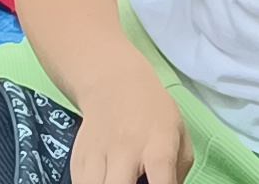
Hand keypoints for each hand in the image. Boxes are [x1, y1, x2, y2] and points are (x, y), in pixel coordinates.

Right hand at [66, 69, 192, 183]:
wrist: (114, 84)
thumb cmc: (153, 113)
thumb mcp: (179, 136)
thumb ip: (177, 173)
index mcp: (158, 149)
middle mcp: (126, 153)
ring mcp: (99, 156)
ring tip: (118, 181)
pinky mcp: (78, 158)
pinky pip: (80, 183)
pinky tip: (103, 179)